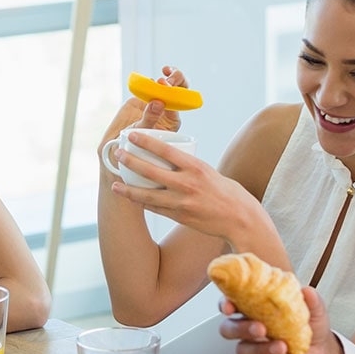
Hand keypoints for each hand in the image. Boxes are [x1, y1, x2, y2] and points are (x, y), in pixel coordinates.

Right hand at [97, 66, 187, 151]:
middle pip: (181, 90)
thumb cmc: (134, 141)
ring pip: (170, 84)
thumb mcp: (142, 131)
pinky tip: (153, 77)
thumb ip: (150, 118)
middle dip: (177, 80)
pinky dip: (154, 79)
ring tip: (164, 73)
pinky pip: (152, 84)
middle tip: (166, 78)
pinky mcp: (145, 96)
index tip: (165, 85)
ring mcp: (157, 100)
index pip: (179, 103)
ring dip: (171, 75)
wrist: (118, 140)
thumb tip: (158, 102)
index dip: (175, 92)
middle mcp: (168, 109)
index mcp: (172, 120)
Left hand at [107, 131, 262, 239]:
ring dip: (129, 190)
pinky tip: (132, 199)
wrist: (239, 218)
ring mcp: (182, 202)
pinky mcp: (180, 217)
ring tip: (115, 186)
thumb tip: (168, 160)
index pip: (166, 150)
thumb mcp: (208, 171)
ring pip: (148, 195)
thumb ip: (188, 167)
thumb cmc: (226, 192)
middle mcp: (187, 184)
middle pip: (151, 171)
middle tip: (118, 155)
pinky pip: (156, 209)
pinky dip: (142, 203)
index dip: (146, 142)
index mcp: (195, 167)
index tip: (132, 135)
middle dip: (131, 162)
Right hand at [218, 286, 343, 353]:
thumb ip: (310, 300)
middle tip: (260, 328)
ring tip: (283, 347)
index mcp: (254, 309)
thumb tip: (306, 291)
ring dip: (261, 349)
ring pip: (242, 351)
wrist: (322, 350)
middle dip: (240, 328)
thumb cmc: (310, 323)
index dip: (225, 304)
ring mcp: (254, 350)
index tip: (230, 307)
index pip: (231, 303)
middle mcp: (248, 329)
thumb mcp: (314, 309)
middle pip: (228, 329)